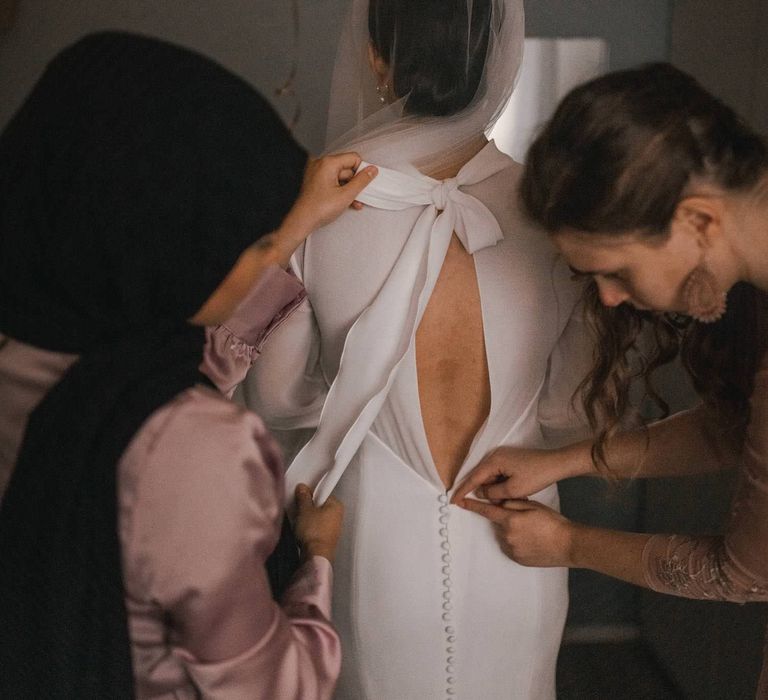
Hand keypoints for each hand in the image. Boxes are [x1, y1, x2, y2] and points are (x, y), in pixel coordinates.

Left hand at [276, 152, 377, 255]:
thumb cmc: (318, 209)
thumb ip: (362, 181)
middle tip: (359, 196)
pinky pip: (333, 183)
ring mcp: (317, 173)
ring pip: (341, 178)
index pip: (353, 158)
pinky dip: (341, 191)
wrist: (301, 221)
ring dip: (350, 190)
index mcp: (328, 163)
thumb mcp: (346, 195)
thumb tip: (372, 171)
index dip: (362, 171)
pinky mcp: (316, 182)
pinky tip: (348, 203)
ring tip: (354, 203)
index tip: (365, 184)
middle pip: (347, 168)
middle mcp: (321, 164)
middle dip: (355, 183)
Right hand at [293, 483, 343, 563]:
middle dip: (308, 506)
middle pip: (320, 504)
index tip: (302, 494)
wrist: (316, 555)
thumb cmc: (314, 533)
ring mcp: (333, 528)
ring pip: (317, 517)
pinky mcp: (326, 538)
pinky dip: (309, 527)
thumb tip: (302, 489)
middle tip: (299, 508)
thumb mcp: (305, 509)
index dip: (310, 492)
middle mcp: (338, 516)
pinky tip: (302, 531)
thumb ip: (303, 496)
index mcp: (336, 505)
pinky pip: (316, 527)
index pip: (323, 492)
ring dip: (307, 518)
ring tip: (300, 521)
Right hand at [451, 445, 587, 504]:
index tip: (453, 501)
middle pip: (482, 478)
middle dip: (485, 492)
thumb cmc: (536, 475)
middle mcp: (496, 457)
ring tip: (512, 497)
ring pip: (491, 478)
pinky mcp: (510, 461)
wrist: (556, 464)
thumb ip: (493, 493)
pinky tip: (515, 493)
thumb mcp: (513, 490)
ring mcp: (503, 458)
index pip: (473, 478)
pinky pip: (499, 476)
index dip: (463, 491)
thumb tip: (481, 493)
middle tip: (492, 503)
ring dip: (496, 490)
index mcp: (494, 461)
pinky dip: (502, 486)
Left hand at [459, 498, 576, 567]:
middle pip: (498, 523)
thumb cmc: (552, 522)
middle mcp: (507, 536)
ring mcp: (511, 549)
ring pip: (504, 535)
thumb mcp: (533, 505)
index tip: (459, 502)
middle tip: (525, 520)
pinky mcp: (516, 559)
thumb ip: (512, 503)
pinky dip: (516, 542)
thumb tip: (498, 503)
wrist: (568, 545)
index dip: (472, 506)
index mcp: (511, 520)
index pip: (486, 511)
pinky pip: (510, 547)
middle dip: (506, 519)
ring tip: (531, 532)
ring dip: (511, 531)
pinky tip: (530, 541)